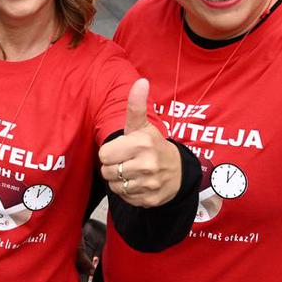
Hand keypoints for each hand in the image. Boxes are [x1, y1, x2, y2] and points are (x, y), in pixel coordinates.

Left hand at [98, 79, 181, 207]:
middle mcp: (147, 164)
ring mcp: (150, 184)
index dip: (110, 152)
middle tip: (127, 161)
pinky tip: (139, 183)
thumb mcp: (142, 125)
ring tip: (133, 172)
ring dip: (120, 181)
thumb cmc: (153, 145)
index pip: (104, 155)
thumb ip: (136, 105)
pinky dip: (129, 192)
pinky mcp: (150, 200)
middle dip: (114, 167)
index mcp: (142, 143)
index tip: (122, 149)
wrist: (178, 171)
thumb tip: (141, 81)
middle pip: (107, 172)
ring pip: (115, 186)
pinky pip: (125, 198)